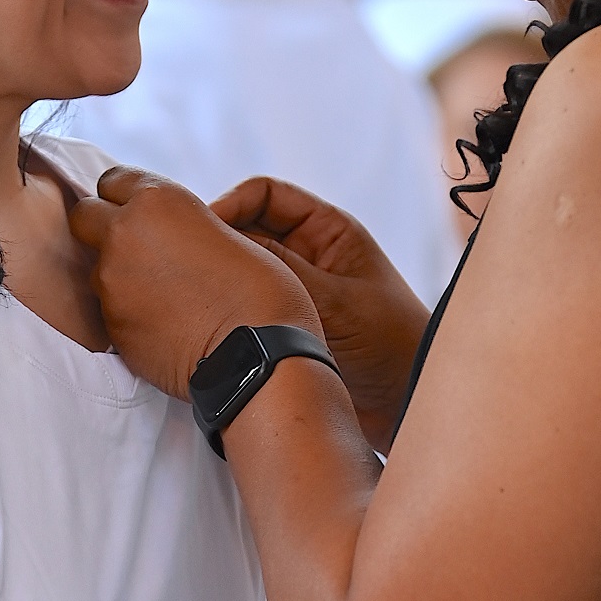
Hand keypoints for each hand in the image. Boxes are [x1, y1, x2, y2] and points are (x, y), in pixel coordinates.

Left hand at [69, 167, 317, 399]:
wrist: (256, 357)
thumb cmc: (258, 293)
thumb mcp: (225, 229)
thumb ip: (178, 221)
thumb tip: (160, 230)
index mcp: (157, 201)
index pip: (113, 180)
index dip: (127, 197)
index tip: (142, 214)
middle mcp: (125, 234)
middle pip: (84, 216)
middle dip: (102, 226)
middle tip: (136, 248)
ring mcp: (112, 282)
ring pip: (96, 268)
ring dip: (118, 275)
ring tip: (162, 295)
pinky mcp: (111, 325)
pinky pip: (109, 310)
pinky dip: (128, 312)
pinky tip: (163, 323)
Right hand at [212, 179, 432, 453]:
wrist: (407, 404)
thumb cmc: (392, 345)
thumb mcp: (336, 301)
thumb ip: (284, 269)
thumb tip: (228, 243)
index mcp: (327, 230)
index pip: (265, 195)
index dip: (232, 205)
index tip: (207, 231)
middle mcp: (307, 255)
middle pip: (248, 231)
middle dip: (222, 245)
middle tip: (193, 268)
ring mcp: (294, 290)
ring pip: (244, 272)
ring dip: (225, 282)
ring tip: (198, 299)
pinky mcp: (283, 325)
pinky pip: (247, 307)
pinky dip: (228, 312)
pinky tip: (211, 327)